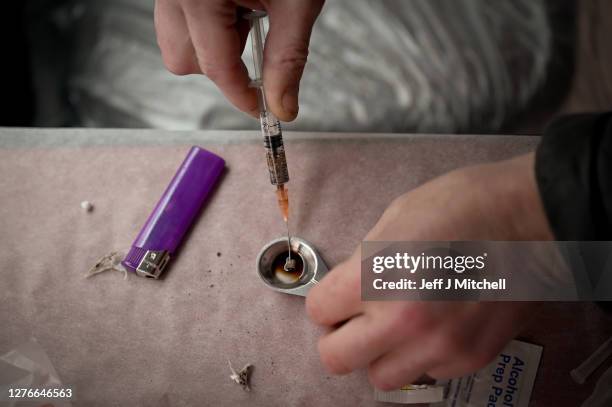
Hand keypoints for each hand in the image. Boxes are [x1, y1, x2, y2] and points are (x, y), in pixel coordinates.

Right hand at [154, 0, 323, 120]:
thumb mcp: (296, 2)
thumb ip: (288, 59)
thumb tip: (282, 105)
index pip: (215, 66)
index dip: (242, 95)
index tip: (262, 108)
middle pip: (182, 59)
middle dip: (220, 66)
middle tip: (257, 48)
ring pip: (177, 40)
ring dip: (214, 44)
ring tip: (250, 15)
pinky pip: (179, 17)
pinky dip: (209, 23)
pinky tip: (237, 4)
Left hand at [306, 152, 553, 389]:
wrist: (532, 217)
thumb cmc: (464, 204)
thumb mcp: (395, 217)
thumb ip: (364, 261)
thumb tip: (350, 289)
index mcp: (374, 278)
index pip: (318, 311)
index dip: (326, 301)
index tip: (337, 297)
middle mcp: (402, 322)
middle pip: (337, 359)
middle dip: (338, 338)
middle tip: (354, 319)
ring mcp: (439, 346)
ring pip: (382, 377)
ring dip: (381, 354)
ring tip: (397, 326)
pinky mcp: (471, 358)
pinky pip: (429, 372)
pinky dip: (423, 355)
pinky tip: (437, 325)